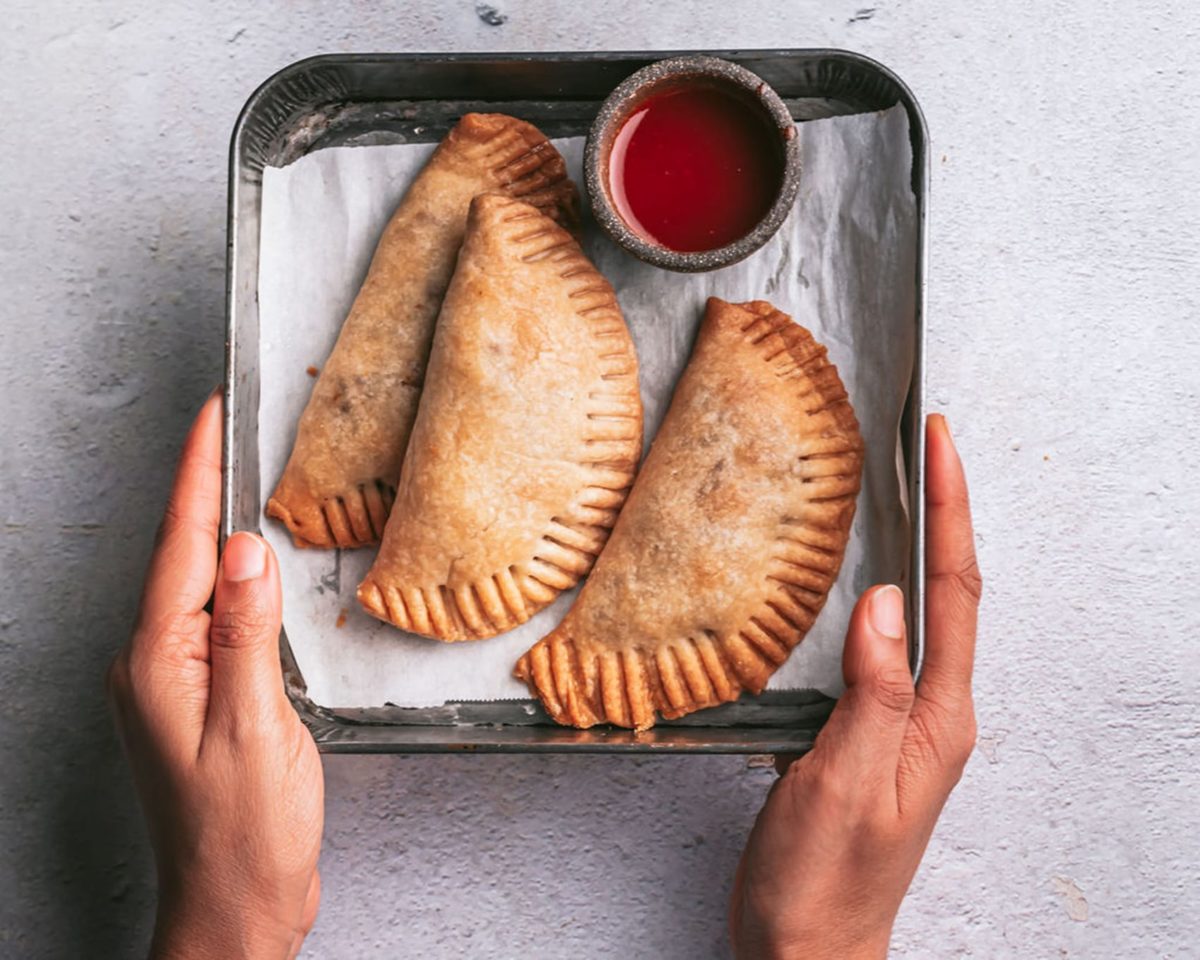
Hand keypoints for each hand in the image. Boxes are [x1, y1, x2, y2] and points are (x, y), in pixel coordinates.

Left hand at [107, 390, 323, 959]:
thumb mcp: (254, 726)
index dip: (199, 474)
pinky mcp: (199, 695)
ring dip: (220, 529)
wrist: (235, 904)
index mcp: (160, 662)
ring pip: (195, 583)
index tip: (213, 416)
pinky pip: (213, 616)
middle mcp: (154, 663)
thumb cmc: (243, 833)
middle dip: (205, 485)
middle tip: (233, 427)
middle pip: (179, 554)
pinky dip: (234, 579)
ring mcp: (173, 680)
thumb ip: (246, 632)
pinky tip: (254, 568)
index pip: (181, 546)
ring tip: (243, 477)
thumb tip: (241, 549)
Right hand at [729, 414, 980, 959]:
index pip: (953, 595)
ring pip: (912, 616)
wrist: (806, 946)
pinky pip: (876, 646)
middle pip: (946, 594)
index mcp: (937, 719)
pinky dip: (867, 597)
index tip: (940, 448)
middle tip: (925, 449)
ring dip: (912, 549)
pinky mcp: (863, 731)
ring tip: (897, 493)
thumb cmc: (824, 879)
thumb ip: (872, 694)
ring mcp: (898, 723)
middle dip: (942, 515)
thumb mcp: (844, 783)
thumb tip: (884, 605)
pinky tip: (846, 582)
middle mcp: (928, 714)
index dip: (950, 514)